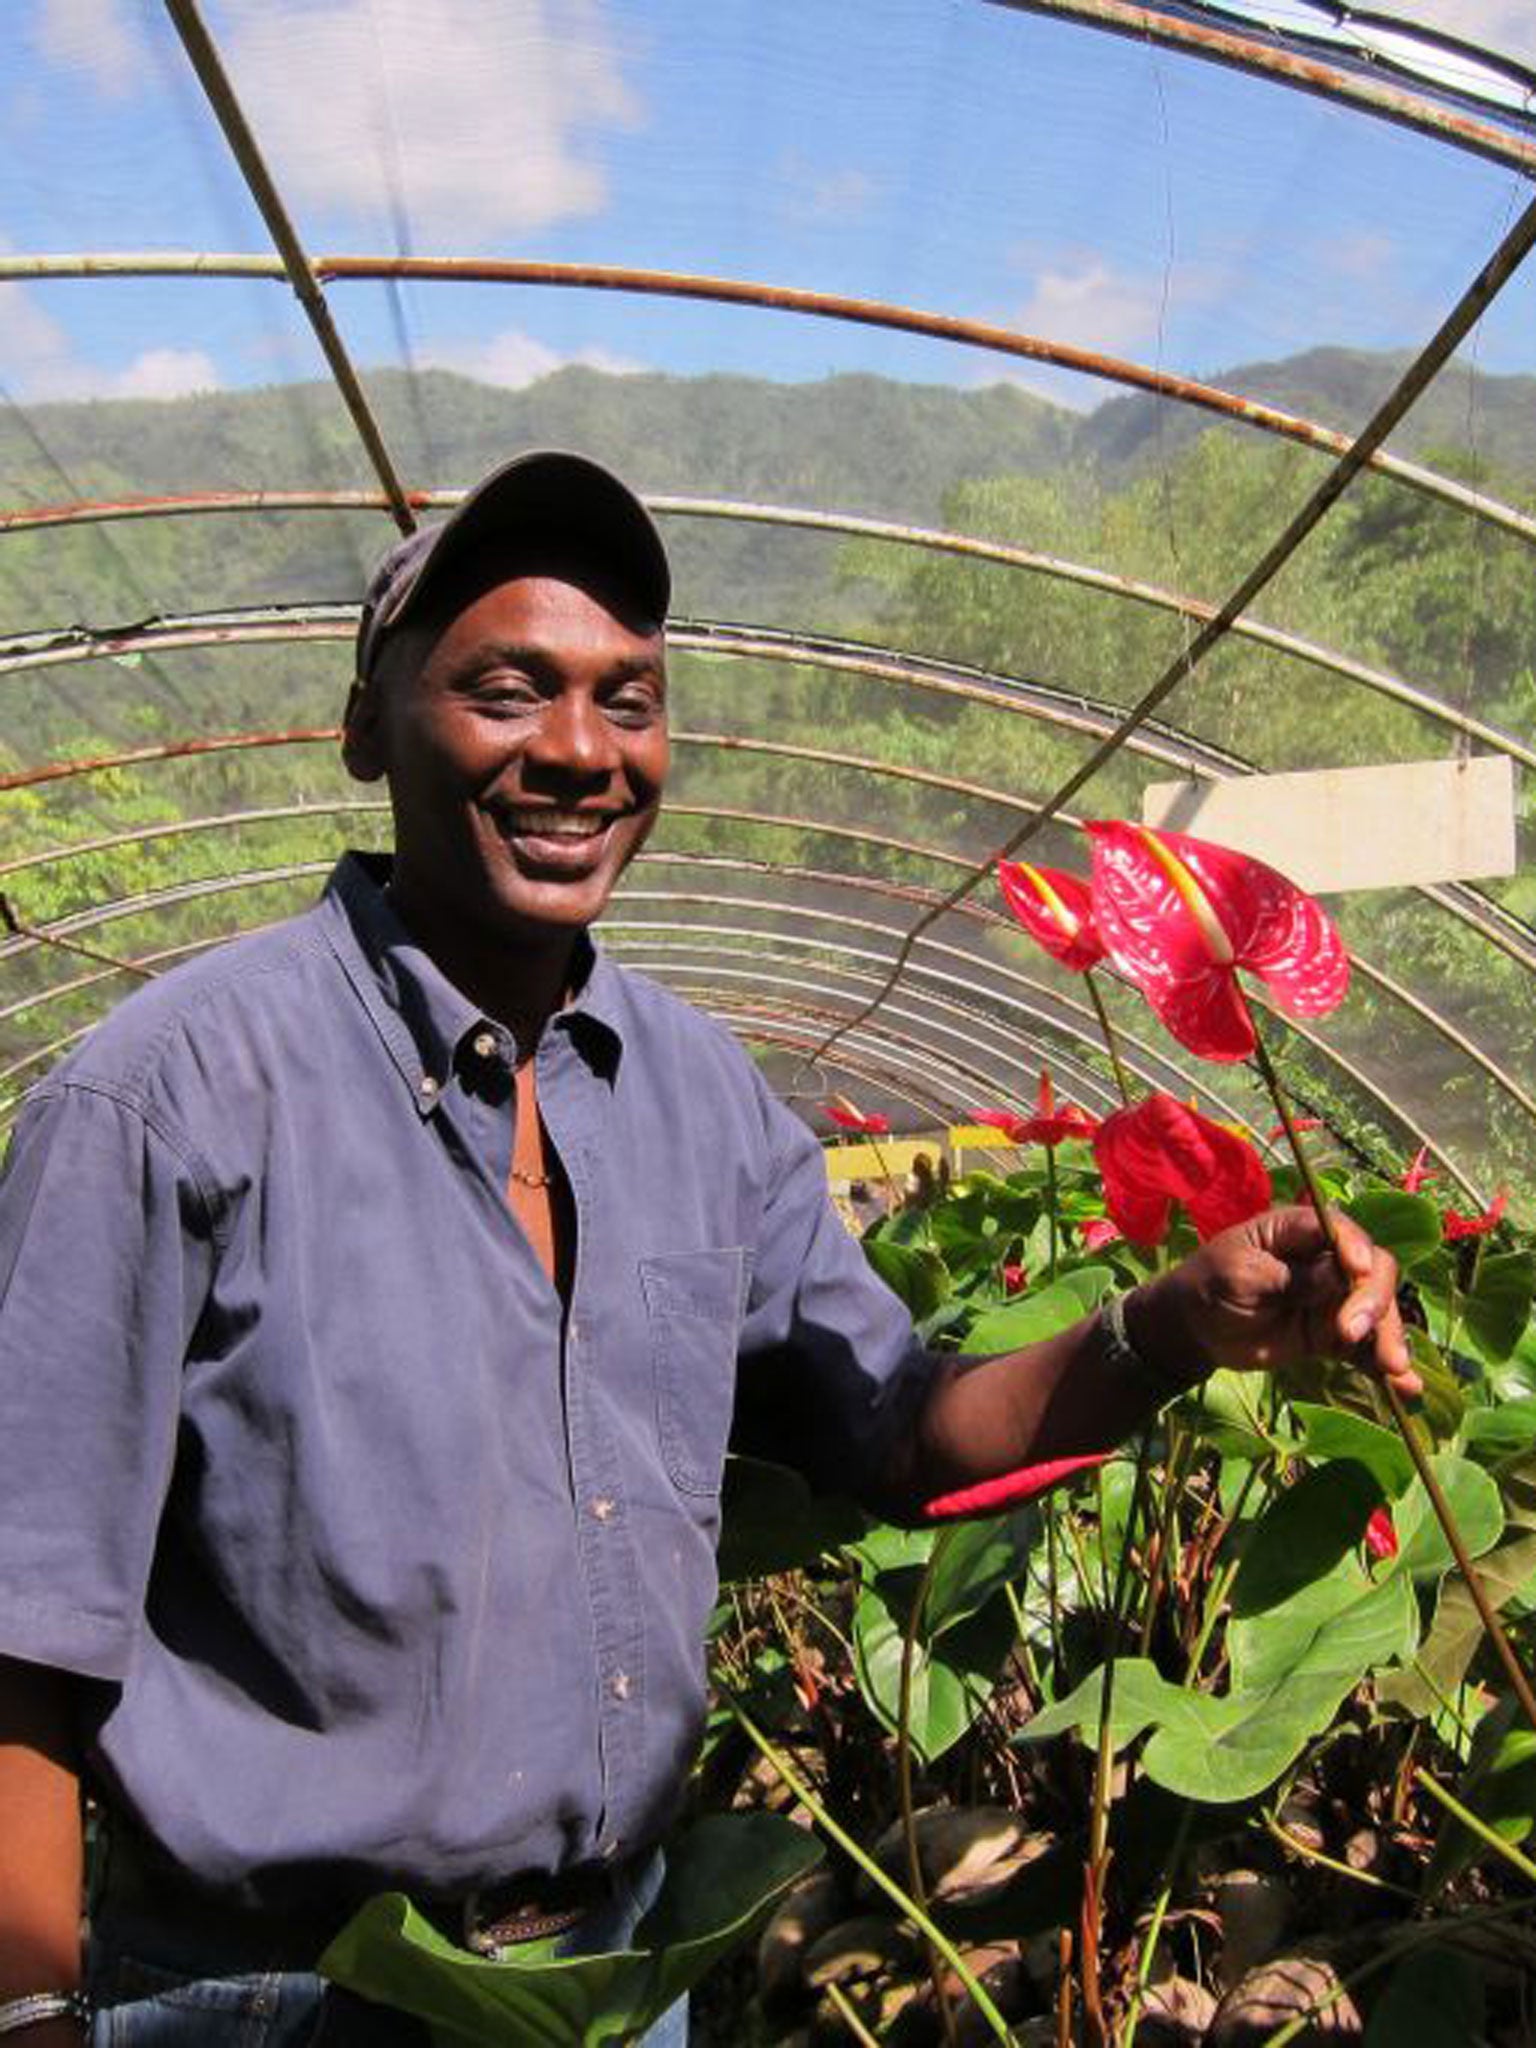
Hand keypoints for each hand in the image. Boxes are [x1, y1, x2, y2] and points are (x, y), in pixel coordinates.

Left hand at [1136, 1204, 1418, 1396]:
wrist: (1196, 1330)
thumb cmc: (1210, 1286)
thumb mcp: (1239, 1275)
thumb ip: (1289, 1276)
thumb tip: (1340, 1274)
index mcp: (1298, 1231)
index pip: (1339, 1230)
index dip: (1355, 1247)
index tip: (1357, 1270)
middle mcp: (1327, 1260)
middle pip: (1372, 1270)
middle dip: (1373, 1300)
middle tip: (1351, 1332)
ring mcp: (1335, 1299)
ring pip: (1377, 1311)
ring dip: (1388, 1337)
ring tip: (1393, 1368)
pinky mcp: (1334, 1335)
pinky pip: (1366, 1348)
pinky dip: (1386, 1365)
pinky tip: (1408, 1387)